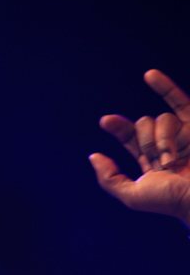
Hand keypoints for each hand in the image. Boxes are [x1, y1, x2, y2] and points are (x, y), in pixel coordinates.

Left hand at [89, 70, 189, 225]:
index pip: (129, 136)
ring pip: (162, 119)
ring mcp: (183, 133)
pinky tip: (149, 75)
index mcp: (148, 160)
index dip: (118, 127)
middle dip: (147, 142)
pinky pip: (180, 102)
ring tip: (172, 161)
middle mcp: (165, 144)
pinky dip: (165, 87)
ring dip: (164, 139)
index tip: (105, 122)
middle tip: (158, 163)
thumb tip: (94, 156)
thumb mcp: (132, 195)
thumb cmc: (169, 200)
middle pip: (143, 125)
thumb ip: (109, 178)